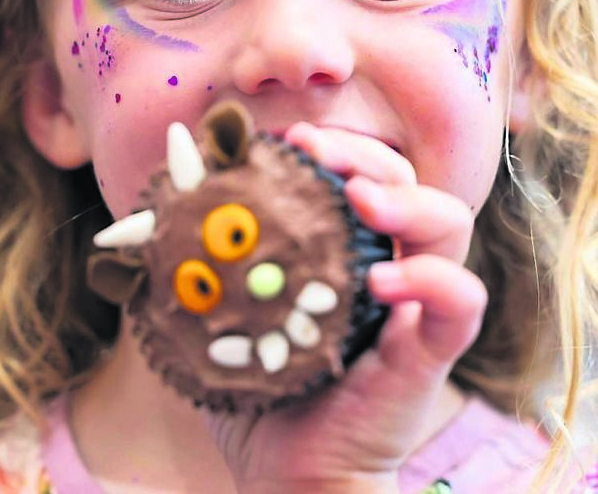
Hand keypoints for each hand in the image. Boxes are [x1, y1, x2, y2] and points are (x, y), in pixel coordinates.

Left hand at [207, 123, 487, 493]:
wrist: (287, 479)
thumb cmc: (256, 394)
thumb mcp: (219, 319)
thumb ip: (194, 272)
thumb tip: (134, 223)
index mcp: (347, 253)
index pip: (359, 175)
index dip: (333, 146)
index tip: (289, 138)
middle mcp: (389, 269)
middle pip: (405, 182)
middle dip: (364, 153)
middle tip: (316, 149)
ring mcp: (416, 308)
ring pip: (450, 223)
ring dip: (408, 199)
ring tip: (360, 199)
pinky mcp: (430, 352)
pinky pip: (462, 302)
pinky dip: (434, 281)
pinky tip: (383, 283)